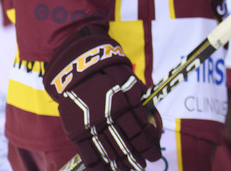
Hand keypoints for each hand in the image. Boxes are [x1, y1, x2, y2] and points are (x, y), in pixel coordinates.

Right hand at [44, 27, 161, 170]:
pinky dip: (97, 166)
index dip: (148, 147)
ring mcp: (89, 127)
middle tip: (143, 165)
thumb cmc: (107, 73)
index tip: (154, 154)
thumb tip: (151, 119)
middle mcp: (105, 119)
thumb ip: (139, 100)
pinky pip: (87, 154)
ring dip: (119, 165)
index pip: (138, 133)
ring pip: (107, 153)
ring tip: (128, 170)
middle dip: (136, 159)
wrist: (76, 69)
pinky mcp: (75, 131)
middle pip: (124, 146)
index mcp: (120, 105)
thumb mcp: (128, 81)